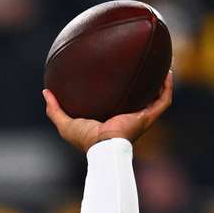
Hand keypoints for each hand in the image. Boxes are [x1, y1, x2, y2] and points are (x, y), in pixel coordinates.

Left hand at [44, 71, 173, 152]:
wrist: (103, 147)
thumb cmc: (85, 139)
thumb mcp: (65, 123)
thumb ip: (54, 109)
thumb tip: (45, 91)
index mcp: (111, 119)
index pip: (118, 103)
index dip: (119, 90)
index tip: (117, 74)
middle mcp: (128, 117)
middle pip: (139, 99)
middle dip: (143, 84)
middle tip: (142, 66)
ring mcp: (140, 118)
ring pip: (155, 98)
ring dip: (160, 84)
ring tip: (161, 65)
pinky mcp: (147, 117)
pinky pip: (163, 101)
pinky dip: (167, 88)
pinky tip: (167, 73)